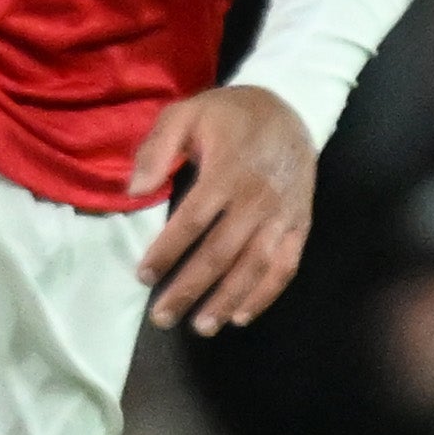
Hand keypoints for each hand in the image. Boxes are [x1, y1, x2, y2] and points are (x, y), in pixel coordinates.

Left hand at [130, 84, 315, 334]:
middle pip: (221, 253)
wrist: (291, 107)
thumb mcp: (185, 114)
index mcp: (228, 170)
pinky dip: (265, 295)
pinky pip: (285, 266)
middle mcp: (257, 198)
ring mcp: (282, 214)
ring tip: (201, 327)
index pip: (193, 220)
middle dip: (190, 289)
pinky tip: (241, 316)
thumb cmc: (229, 115)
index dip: (167, 252)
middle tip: (162, 317)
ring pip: (254, 266)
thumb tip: (133, 191)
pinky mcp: (300, 224)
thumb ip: (156, 149)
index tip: (143, 276)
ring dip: (227, 300)